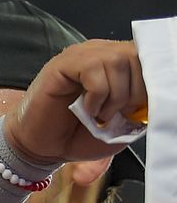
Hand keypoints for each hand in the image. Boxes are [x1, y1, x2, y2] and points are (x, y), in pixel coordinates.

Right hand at [5, 39, 146, 164]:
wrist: (45, 148)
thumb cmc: (80, 136)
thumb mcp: (124, 125)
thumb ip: (142, 107)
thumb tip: (157, 96)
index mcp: (120, 65)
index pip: (149, 57)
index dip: (153, 83)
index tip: (141, 109)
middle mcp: (102, 54)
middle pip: (137, 56)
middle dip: (136, 91)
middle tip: (118, 115)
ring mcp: (81, 56)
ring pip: (118, 60)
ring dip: (115, 95)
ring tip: (100, 114)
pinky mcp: (62, 64)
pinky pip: (92, 68)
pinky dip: (96, 94)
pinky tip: (86, 108)